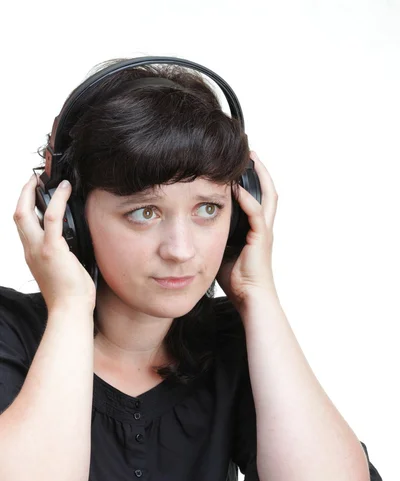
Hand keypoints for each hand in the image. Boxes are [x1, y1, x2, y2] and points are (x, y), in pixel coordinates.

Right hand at [14, 174, 96, 312]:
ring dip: (34, 192)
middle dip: (23, 193)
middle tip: (32, 180)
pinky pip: (53, 217)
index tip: (32, 195)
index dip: (25, 208)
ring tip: (48, 181)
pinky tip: (66, 189)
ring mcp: (39, 249)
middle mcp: (31, 250)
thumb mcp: (62, 271)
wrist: (70, 311)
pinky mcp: (52, 249)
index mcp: (33, 255)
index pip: (23, 226)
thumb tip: (76, 243)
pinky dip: (59, 199)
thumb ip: (62, 254)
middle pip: (17, 215)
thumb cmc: (71, 297)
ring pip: (26, 212)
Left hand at [216, 151, 278, 312]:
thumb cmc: (237, 280)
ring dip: (259, 176)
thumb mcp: (221, 251)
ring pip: (267, 196)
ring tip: (250, 159)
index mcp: (256, 229)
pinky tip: (237, 189)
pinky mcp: (261, 238)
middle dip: (260, 171)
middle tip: (250, 153)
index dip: (253, 180)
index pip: (258, 197)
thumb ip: (215, 236)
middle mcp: (263, 227)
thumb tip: (196, 227)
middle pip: (268, 191)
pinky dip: (248, 199)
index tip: (241, 165)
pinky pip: (256, 213)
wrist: (250, 297)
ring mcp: (264, 231)